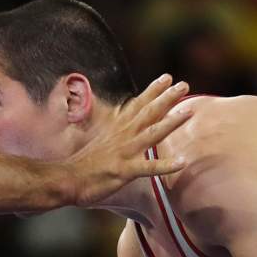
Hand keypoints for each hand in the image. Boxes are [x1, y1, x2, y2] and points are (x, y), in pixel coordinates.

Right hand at [68, 74, 191, 206]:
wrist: (67, 179)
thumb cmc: (84, 162)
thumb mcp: (100, 139)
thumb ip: (114, 128)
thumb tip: (121, 119)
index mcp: (117, 128)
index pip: (137, 105)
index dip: (153, 90)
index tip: (168, 77)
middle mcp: (123, 136)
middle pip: (148, 113)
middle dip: (167, 98)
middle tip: (184, 84)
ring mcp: (124, 153)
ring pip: (152, 134)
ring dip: (171, 123)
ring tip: (189, 111)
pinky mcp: (124, 171)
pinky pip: (148, 168)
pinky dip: (165, 165)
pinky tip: (182, 162)